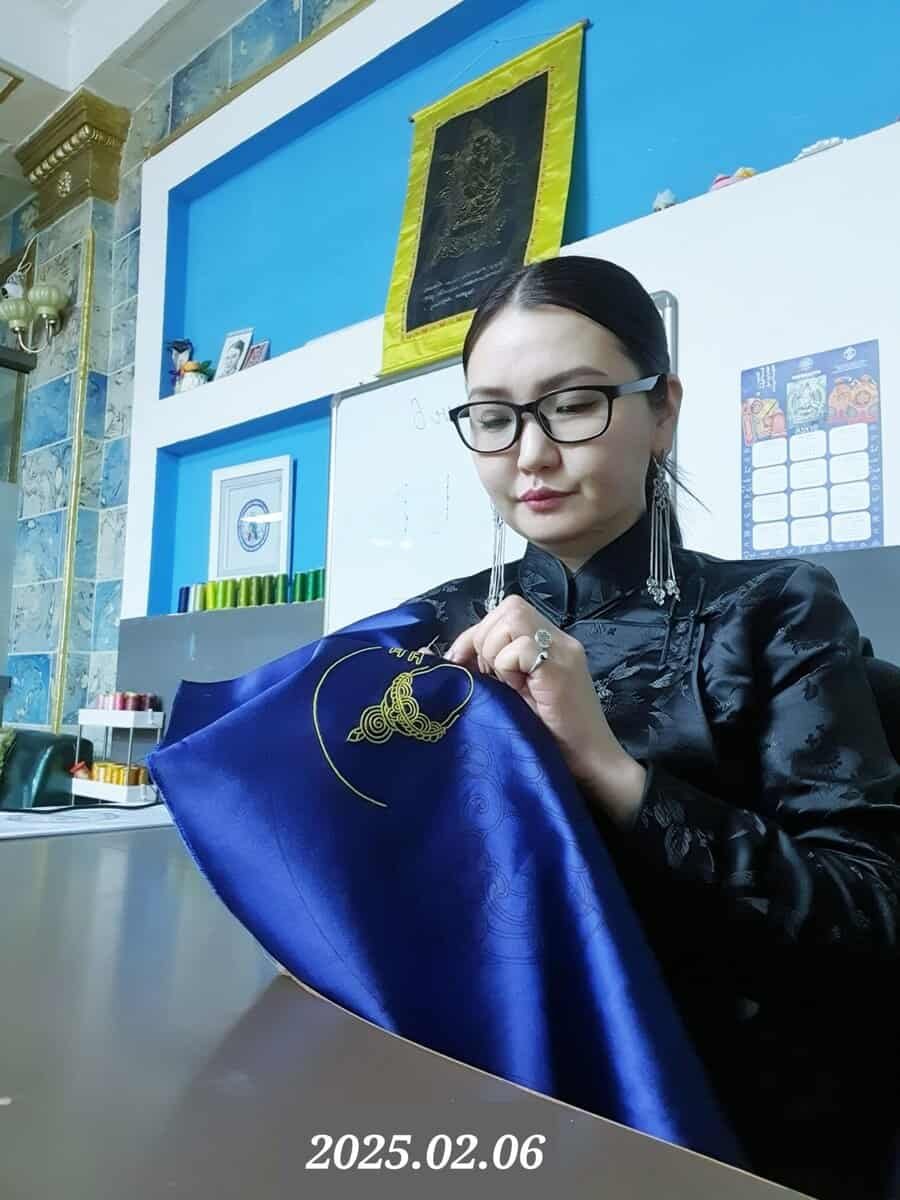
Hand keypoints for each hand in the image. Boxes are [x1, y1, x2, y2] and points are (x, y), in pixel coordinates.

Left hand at [445, 596, 644, 826]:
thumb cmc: (552, 737)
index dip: (477, 634)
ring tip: (508, 684)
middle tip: (493, 677)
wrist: (592, 764)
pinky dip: (508, 667)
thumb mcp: (515, 692)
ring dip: (496, 653)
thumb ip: (495, 668)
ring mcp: (563, 651)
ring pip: (512, 620)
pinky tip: (519, 691)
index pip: (506, 612)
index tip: (464, 664)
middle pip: (509, 608)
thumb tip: (454, 657)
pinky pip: (520, 647)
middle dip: (486, 640)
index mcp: (548, 642)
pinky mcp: (561, 669)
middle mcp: (559, 639)